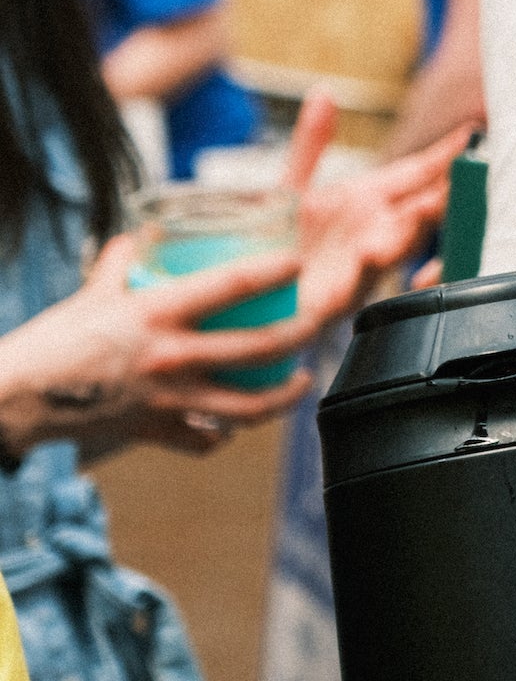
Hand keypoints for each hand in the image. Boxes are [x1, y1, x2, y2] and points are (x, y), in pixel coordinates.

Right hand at [0, 231, 317, 454]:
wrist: (18, 397)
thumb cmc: (53, 342)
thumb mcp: (91, 294)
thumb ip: (120, 265)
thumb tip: (139, 240)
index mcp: (157, 312)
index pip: (229, 286)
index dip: (270, 272)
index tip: (297, 262)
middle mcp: (171, 356)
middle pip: (259, 348)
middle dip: (301, 336)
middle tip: (319, 324)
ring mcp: (168, 399)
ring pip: (247, 406)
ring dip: (283, 396)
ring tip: (301, 382)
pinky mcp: (156, 431)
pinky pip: (203, 441)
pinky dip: (221, 437)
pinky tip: (231, 430)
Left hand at [286, 90, 466, 335]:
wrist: (252, 299)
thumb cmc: (277, 247)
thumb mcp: (291, 188)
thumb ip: (311, 143)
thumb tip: (324, 92)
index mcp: (368, 200)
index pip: (418, 172)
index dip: (445, 155)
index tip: (472, 134)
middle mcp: (374, 230)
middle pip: (423, 206)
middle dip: (448, 191)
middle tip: (471, 171)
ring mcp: (361, 264)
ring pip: (400, 243)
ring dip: (417, 227)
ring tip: (429, 206)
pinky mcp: (336, 296)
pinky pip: (359, 283)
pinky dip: (367, 267)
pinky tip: (370, 252)